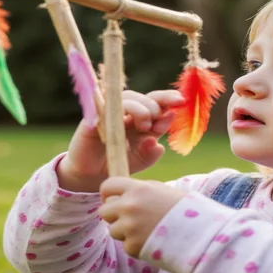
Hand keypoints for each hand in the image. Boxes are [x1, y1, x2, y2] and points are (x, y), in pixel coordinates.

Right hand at [58, 89, 184, 192]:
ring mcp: (110, 112)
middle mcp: (127, 112)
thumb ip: (152, 152)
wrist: (92, 175)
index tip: (181, 102)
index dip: (168, 99)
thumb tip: (159, 143)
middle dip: (155, 106)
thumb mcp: (141, 160)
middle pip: (143, 97)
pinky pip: (104, 107)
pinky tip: (125, 121)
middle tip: (156, 123)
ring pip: (127, 98)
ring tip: (146, 125)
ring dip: (140, 108)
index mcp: (142, 118)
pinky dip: (116, 110)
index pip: (157, 102)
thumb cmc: (119, 162)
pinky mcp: (93, 118)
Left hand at [99, 177, 186, 256]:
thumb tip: (122, 194)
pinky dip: (136, 246)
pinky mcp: (133, 246)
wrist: (200, 233)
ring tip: (146, 231)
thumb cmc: (184, 209)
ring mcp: (130, 227)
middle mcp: (130, 206)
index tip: (114, 200)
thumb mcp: (161, 190)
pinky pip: (125, 246)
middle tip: (130, 219)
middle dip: (114, 215)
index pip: (107, 186)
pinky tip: (152, 241)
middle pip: (104, 211)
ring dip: (125, 232)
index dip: (109, 194)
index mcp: (137, 189)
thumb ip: (139, 191)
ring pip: (113, 230)